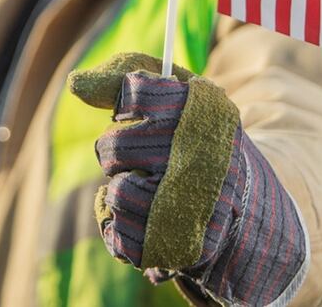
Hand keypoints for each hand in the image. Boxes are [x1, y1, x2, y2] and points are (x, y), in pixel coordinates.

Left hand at [68, 52, 309, 304]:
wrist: (247, 212)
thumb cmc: (196, 140)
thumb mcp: (174, 93)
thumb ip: (124, 74)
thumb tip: (74, 83)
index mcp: (205, 110)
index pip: (132, 91)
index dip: (125, 104)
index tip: (138, 112)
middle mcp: (203, 157)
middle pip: (113, 146)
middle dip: (118, 150)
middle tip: (148, 155)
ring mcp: (193, 206)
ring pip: (115, 193)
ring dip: (121, 190)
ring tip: (150, 188)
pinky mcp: (178, 246)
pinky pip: (117, 232)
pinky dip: (118, 224)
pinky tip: (144, 216)